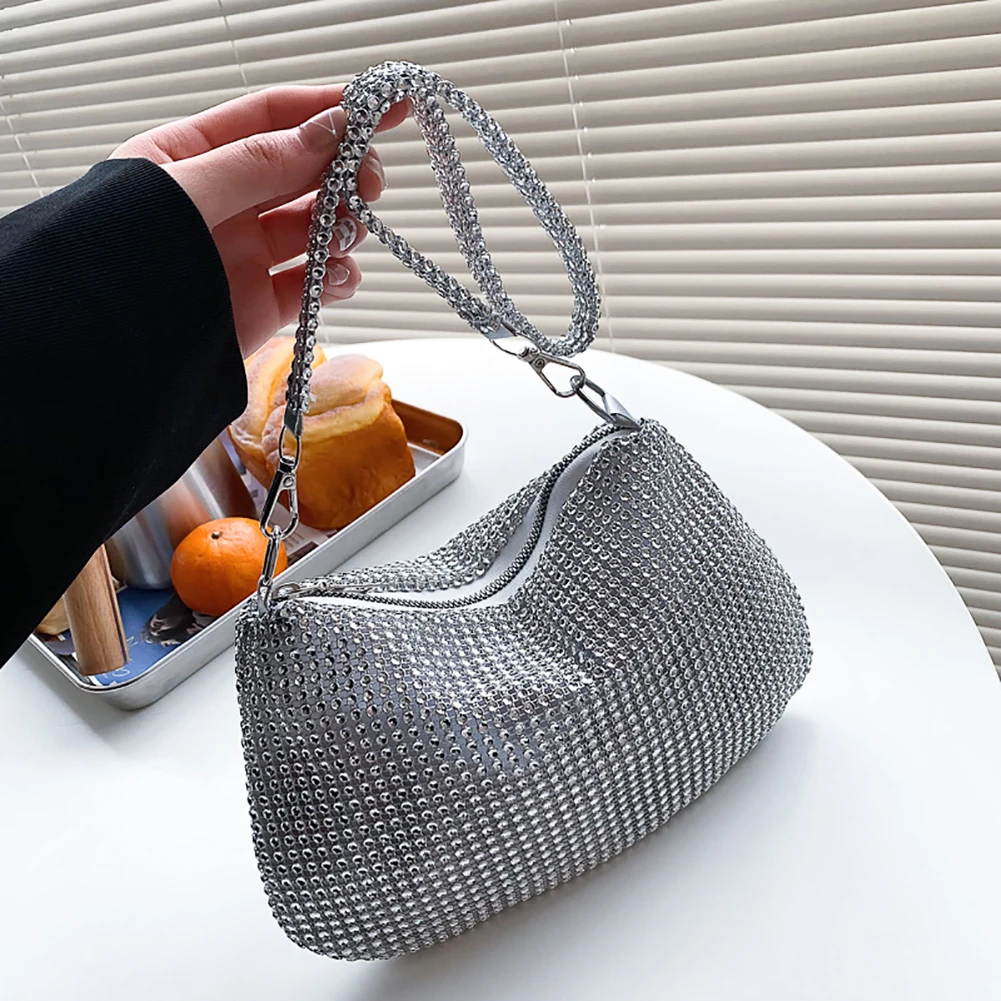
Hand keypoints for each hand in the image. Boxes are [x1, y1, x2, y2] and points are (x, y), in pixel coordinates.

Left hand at [111, 86, 406, 356]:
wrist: (104, 350)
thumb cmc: (124, 256)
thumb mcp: (188, 190)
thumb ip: (260, 162)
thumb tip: (330, 130)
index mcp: (190, 160)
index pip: (268, 120)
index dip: (325, 108)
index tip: (380, 105)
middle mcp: (221, 204)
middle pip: (300, 173)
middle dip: (343, 172)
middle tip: (371, 181)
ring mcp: (242, 256)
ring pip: (313, 227)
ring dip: (341, 225)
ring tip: (344, 234)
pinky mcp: (259, 306)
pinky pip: (312, 284)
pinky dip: (336, 277)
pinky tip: (338, 276)